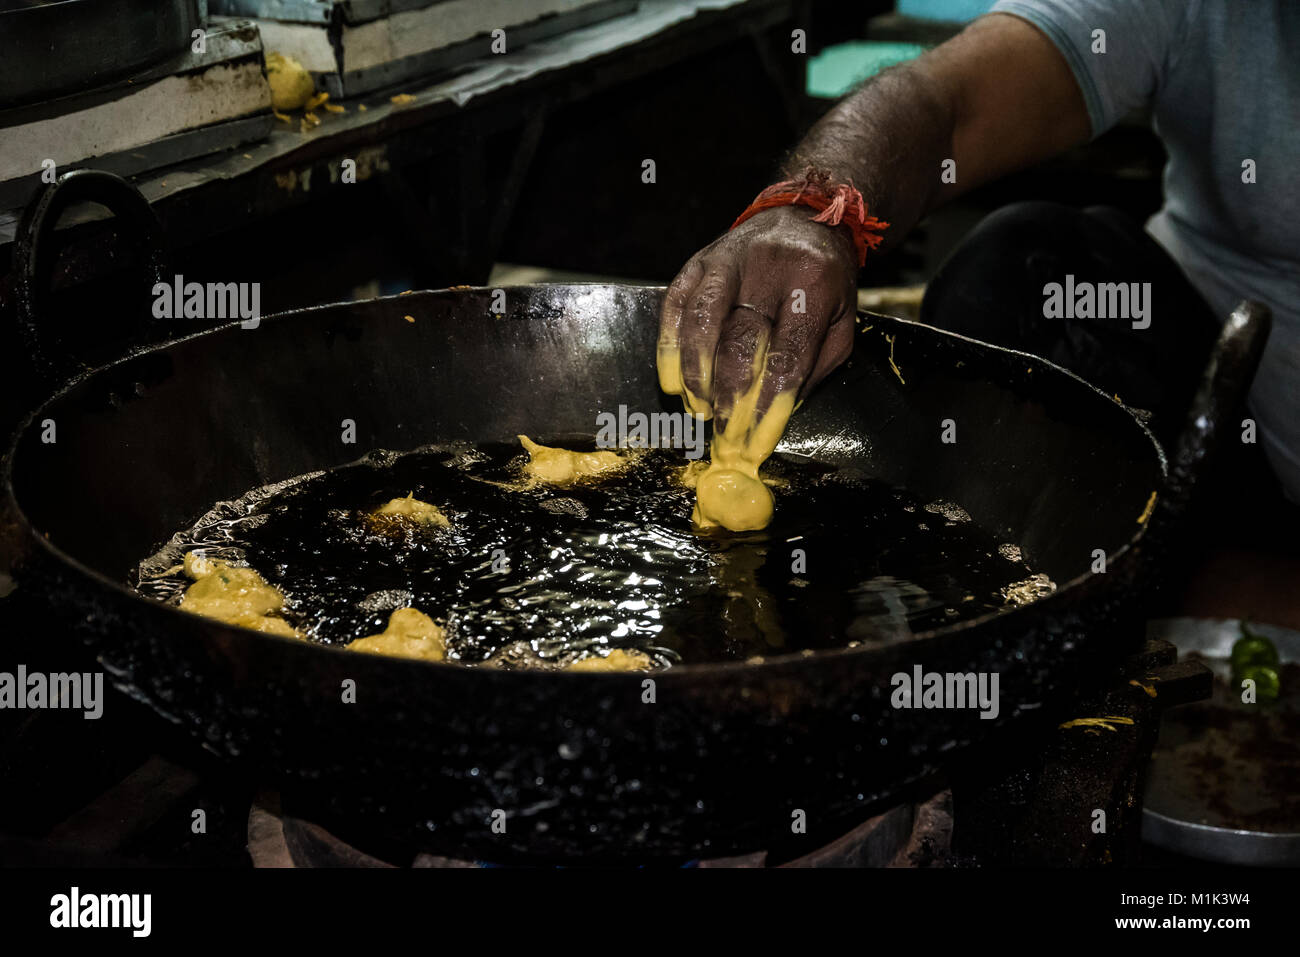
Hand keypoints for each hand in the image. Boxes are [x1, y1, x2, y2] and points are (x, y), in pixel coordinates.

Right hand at [657, 204, 858, 428]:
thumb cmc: (824, 281)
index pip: (788, 354)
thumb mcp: (841, 322)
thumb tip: (775, 413)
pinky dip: (669, 346)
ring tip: (699, 410)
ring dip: (697, 374)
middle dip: (731, 396)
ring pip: (702, 321)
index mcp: (813, 282)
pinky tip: (672, 380)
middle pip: (741, 340)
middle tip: (725, 435)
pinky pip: (676, 305)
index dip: (768, 404)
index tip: (756, 442)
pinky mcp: (699, 261)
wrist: (804, 218)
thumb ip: (814, 367)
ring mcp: (728, 260)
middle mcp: (768, 266)